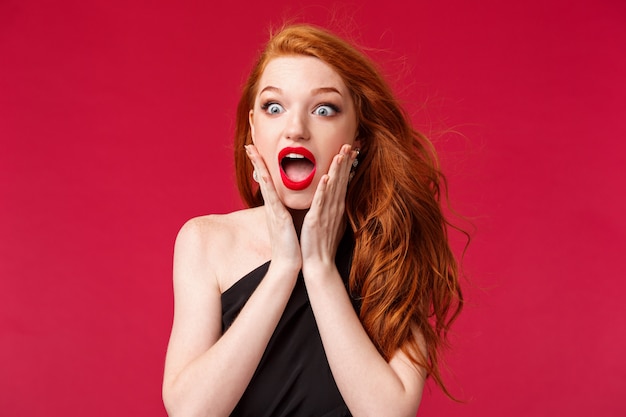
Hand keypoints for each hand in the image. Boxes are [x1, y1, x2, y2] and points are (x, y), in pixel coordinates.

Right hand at [245, 144, 301, 274]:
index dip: (260, 165)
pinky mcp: (279, 218)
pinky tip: (266, 172)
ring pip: (265, 184)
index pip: (267, 181)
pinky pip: (274, 198)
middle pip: (261, 178)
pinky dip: (271, 184)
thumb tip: (287, 203)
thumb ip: (286, 211)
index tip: (254, 149)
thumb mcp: (287, 223)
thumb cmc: (290, 244)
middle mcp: (272, 207)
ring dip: (259, 166)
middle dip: (255, 161)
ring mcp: (273, 212)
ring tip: (252, 150)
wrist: (289, 264)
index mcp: (275, 207)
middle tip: (248, 144)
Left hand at [300, 144, 356, 278]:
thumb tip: (336, 199)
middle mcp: (334, 208)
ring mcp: (326, 213)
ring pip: (333, 187)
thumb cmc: (321, 244)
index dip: (347, 165)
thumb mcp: (329, 222)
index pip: (343, 182)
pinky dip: (324, 190)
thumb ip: (332, 209)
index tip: (350, 150)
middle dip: (345, 162)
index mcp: (335, 207)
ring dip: (337, 170)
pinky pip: (321, 202)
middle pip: (341, 180)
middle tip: (349, 144)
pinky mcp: (316, 220)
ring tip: (341, 154)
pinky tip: (327, 177)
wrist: (318, 264)